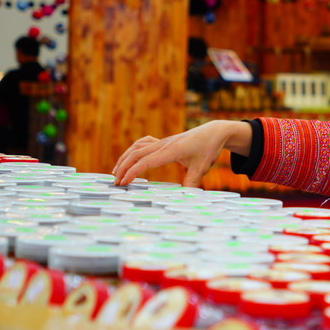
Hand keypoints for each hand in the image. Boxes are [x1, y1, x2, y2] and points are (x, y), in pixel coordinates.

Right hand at [112, 120, 248, 186]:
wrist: (213, 132)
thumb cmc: (208, 148)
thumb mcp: (202, 167)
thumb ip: (192, 181)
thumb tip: (185, 196)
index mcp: (172, 150)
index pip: (146, 161)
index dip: (133, 172)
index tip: (123, 182)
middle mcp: (164, 144)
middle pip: (137, 154)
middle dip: (124, 168)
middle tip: (116, 183)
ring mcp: (162, 141)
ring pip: (137, 147)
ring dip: (125, 158)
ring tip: (116, 172)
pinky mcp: (163, 141)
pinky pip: (143, 143)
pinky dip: (133, 151)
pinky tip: (130, 158)